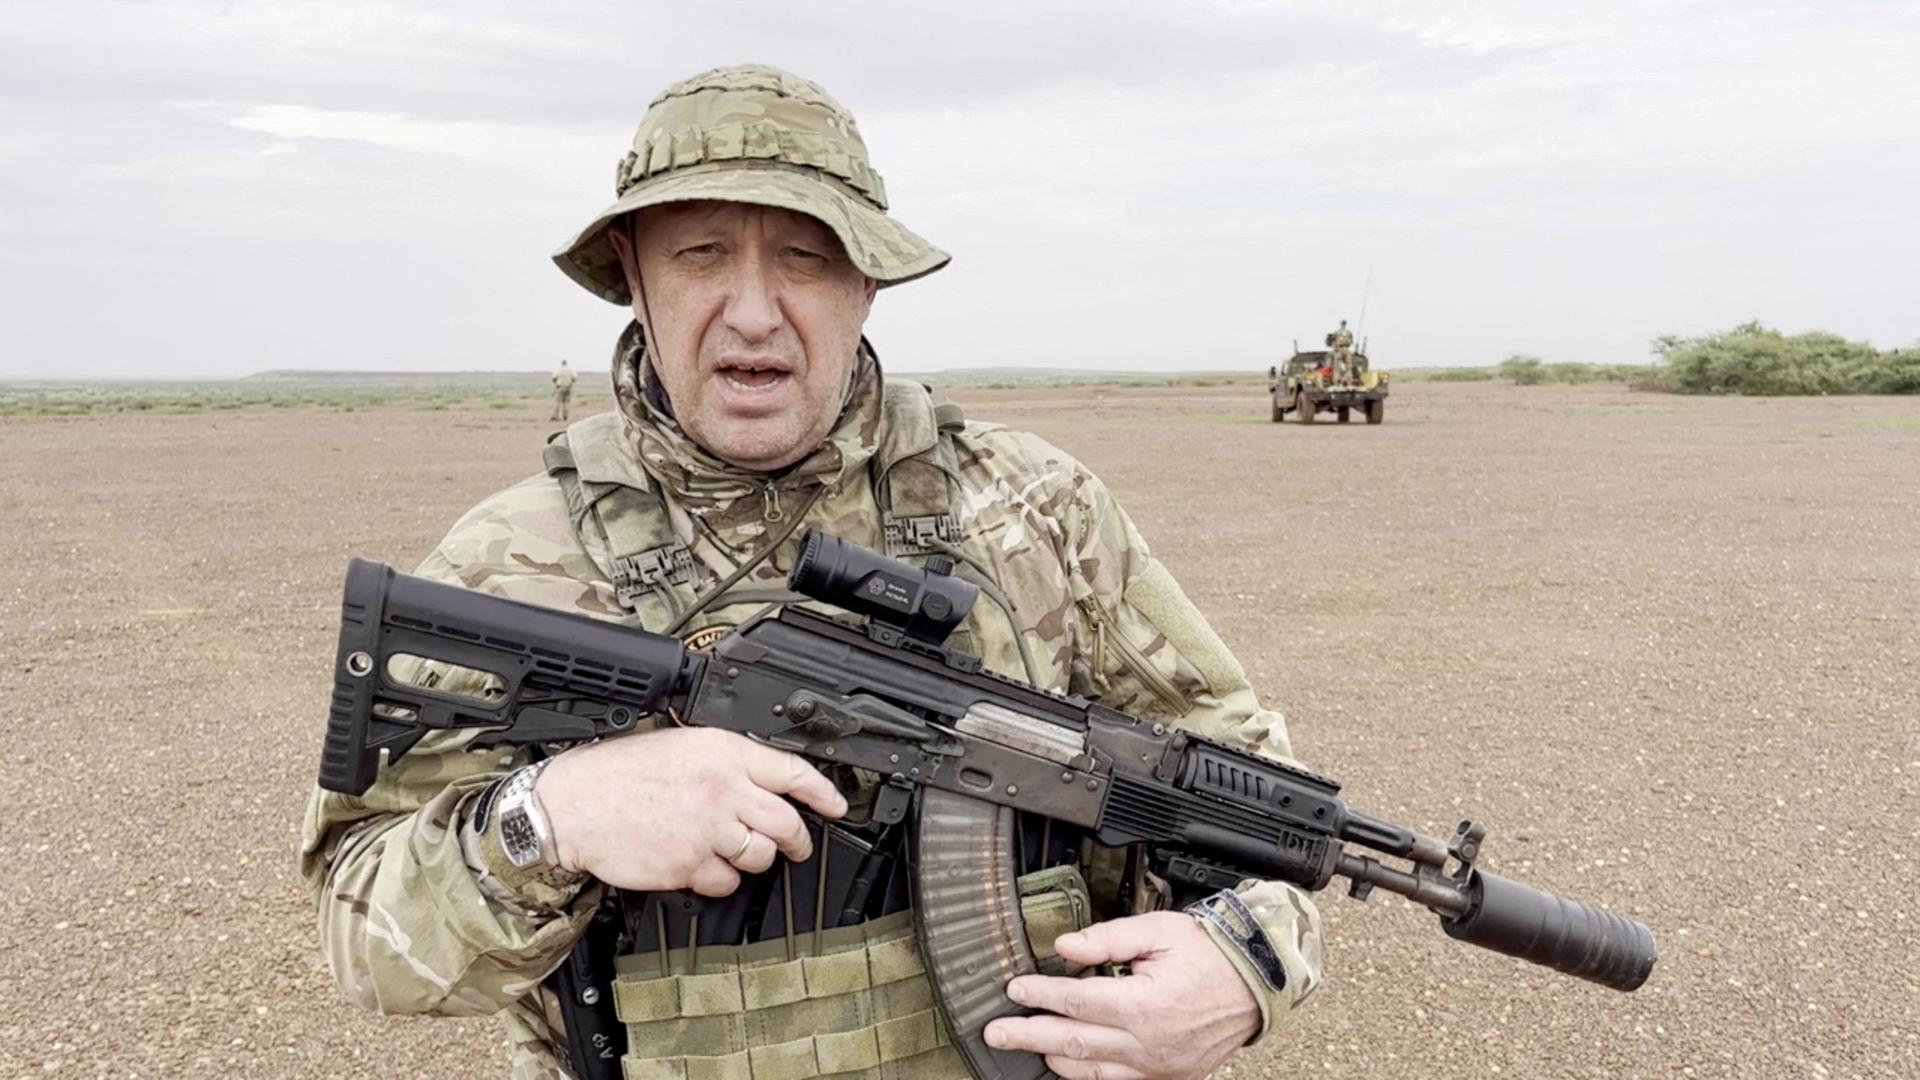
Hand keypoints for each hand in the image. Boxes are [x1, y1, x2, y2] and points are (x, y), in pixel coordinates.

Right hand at [534, 727, 846, 895]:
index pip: (792, 772)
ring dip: (754, 859)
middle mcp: (723, 789)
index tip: (838, 806)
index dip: (824, 793)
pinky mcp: (690, 864)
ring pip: (760, 856)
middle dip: (797, 839)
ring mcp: (708, 830)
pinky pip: (725, 882)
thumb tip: (764, 779)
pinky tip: (701, 865)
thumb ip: (726, 760)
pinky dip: (719, 879)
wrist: (574, 805)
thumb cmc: (619, 773)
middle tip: (796, 845)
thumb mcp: (680, 745)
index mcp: (723, 752)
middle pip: (785, 822)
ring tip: (735, 850)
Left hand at [983, 911, 1259, 1079]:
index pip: (1075, 1001)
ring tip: (1026, 1047)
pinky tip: (1068, 1064)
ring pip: (1091, 1070)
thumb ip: (1107, 940)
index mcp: (1142, 1005)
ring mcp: (1156, 1065)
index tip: (1014, 988)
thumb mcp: (1158, 932)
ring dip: (1053, 1058)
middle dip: (1028, 1036)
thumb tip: (1064, 947)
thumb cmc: (1210, 954)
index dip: (1039, 995)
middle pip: (1073, 1042)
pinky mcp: (1166, 1075)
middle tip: (995, 1034)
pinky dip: (1088, 1074)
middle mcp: (1146, 1043)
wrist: (1257, 985)